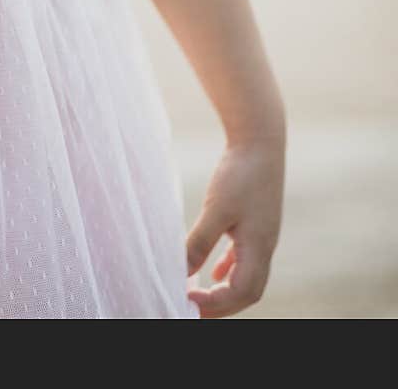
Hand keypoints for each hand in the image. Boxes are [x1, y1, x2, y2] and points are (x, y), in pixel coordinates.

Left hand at [185, 135, 284, 316]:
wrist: (260, 140)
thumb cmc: (240, 173)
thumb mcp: (216, 208)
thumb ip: (199, 242)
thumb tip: (181, 272)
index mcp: (259, 247)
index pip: (241, 293)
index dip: (215, 303)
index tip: (186, 299)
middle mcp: (265, 246)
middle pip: (248, 291)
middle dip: (221, 305)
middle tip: (191, 307)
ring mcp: (262, 234)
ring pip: (247, 276)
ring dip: (224, 290)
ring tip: (198, 295)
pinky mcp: (256, 222)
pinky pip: (245, 257)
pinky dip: (228, 269)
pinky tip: (213, 270)